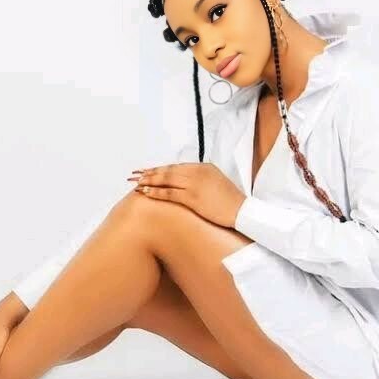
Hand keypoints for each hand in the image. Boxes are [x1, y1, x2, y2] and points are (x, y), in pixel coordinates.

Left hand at [129, 162, 246, 227]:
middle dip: (150, 172)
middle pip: (168, 170)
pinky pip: (169, 193)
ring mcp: (194, 184)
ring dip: (149, 180)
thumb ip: (201, 178)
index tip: (148, 170)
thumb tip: (186, 181)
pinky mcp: (193, 197)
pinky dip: (155, 192)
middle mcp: (197, 172)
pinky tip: (144, 192)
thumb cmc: (231, 201)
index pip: (176, 166)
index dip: (160, 168)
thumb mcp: (216, 182)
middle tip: (135, 174)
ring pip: (166, 179)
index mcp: (203, 167)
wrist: (243, 211)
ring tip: (136, 182)